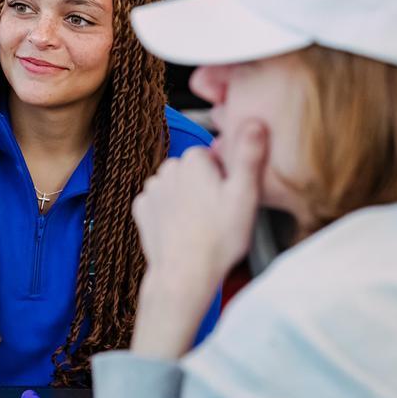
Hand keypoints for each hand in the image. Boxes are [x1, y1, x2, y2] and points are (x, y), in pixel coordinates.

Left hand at [128, 120, 267, 358]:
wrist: (184, 275)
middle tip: (219, 215)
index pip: (214, 157)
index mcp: (194, 160)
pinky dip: (170, 213)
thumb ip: (249, 156)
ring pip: (176, 187)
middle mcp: (167, 169)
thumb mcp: (245, 195)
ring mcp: (151, 189)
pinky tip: (182, 229)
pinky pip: (160, 203)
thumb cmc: (218, 239)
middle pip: (194, 171)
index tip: (231, 199)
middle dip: (205, 187)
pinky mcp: (141, 209)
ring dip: (187, 200)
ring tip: (202, 225)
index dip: (226, 178)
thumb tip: (255, 122)